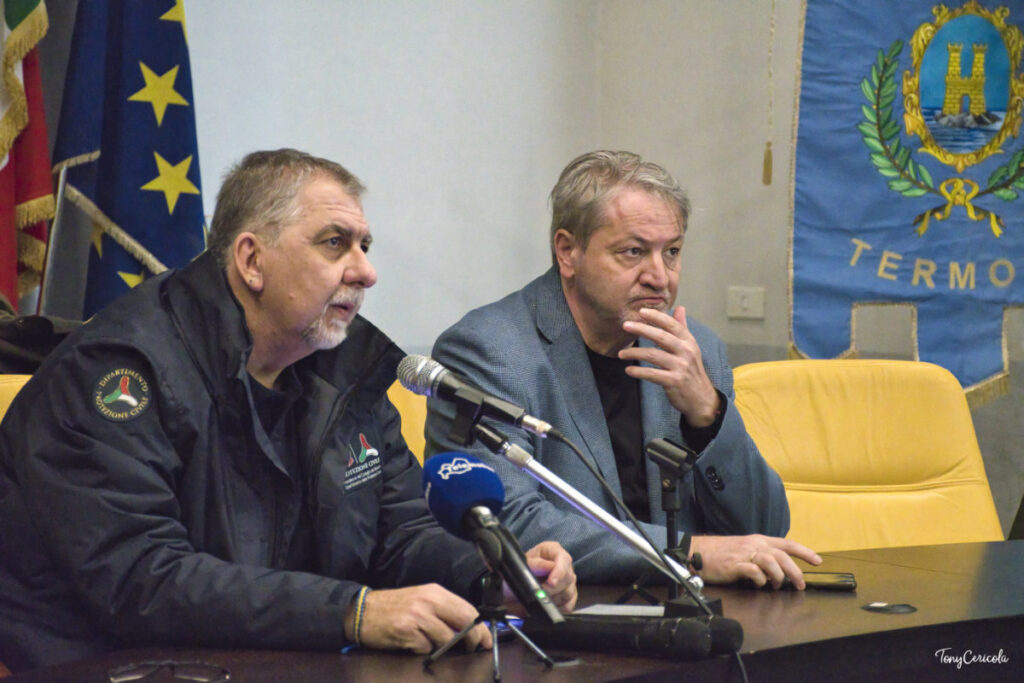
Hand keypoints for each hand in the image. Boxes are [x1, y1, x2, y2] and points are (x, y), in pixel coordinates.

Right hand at [349, 584, 490, 652]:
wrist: (363, 611)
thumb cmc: (395, 607)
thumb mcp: (422, 601)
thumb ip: (444, 611)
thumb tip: (469, 629)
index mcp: (436, 592)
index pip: (468, 609)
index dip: (481, 628)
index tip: (487, 640)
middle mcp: (429, 601)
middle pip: (464, 623)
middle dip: (473, 640)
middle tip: (473, 649)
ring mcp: (417, 616)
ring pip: (447, 639)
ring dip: (444, 647)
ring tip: (430, 643)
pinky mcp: (406, 631)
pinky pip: (426, 648)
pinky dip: (423, 650)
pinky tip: (413, 643)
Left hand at [504, 541, 577, 613]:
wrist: (511, 590)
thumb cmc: (516, 573)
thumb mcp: (521, 565)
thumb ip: (535, 565)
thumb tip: (548, 567)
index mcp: (553, 550)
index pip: (564, 560)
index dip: (559, 572)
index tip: (551, 583)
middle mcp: (563, 564)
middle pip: (568, 578)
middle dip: (553, 589)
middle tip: (540, 593)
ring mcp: (567, 580)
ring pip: (568, 593)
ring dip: (553, 599)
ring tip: (540, 598)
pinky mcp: (568, 596)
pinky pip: (568, 605)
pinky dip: (557, 608)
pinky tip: (547, 605)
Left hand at [620, 306, 719, 425]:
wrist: (701, 398)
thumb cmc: (691, 370)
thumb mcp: (690, 348)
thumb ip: (682, 328)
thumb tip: (680, 307)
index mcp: (689, 342)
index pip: (672, 325)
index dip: (657, 317)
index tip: (641, 312)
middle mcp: (686, 352)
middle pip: (661, 337)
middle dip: (642, 329)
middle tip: (625, 326)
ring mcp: (680, 367)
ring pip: (653, 355)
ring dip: (634, 353)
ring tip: (621, 354)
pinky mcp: (674, 381)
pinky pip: (652, 374)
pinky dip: (639, 372)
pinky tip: (628, 370)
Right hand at [690, 534, 821, 588]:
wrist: (698, 552)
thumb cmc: (721, 553)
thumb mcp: (745, 549)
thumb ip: (762, 557)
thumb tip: (778, 571)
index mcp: (759, 540)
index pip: (787, 544)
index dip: (804, 552)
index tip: (818, 561)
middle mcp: (754, 545)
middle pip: (782, 555)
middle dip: (795, 572)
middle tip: (800, 585)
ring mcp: (745, 554)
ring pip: (771, 562)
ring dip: (778, 577)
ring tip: (776, 586)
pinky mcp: (735, 565)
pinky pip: (754, 572)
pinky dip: (760, 580)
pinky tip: (758, 584)